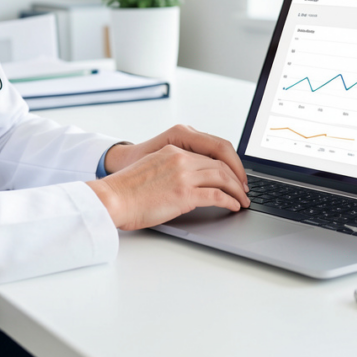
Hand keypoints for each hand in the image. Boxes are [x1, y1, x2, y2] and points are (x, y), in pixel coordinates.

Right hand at [103, 124, 247, 187]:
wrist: (112, 199)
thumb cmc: (127, 191)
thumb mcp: (152, 169)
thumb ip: (172, 170)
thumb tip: (189, 182)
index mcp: (173, 150)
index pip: (209, 154)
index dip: (226, 166)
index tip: (233, 177)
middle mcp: (180, 158)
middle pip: (220, 164)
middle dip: (236, 178)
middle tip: (244, 190)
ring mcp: (183, 175)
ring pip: (222, 178)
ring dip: (237, 191)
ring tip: (243, 200)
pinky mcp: (184, 194)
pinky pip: (217, 195)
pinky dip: (230, 201)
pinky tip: (234, 207)